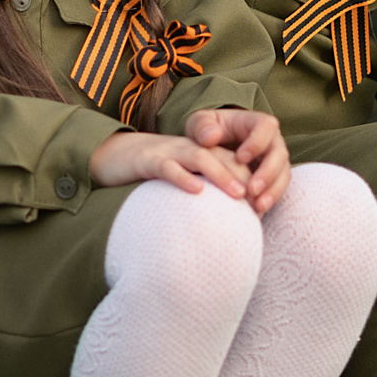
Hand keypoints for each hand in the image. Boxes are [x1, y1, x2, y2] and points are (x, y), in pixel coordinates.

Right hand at [89, 131, 252, 199]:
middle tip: (261, 201)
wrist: (112, 155)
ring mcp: (168, 152)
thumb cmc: (152, 175)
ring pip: (200, 156)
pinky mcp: (147, 160)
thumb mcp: (183, 180)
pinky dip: (183, 177)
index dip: (252, 180)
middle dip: (246, 176)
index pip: (234, 160)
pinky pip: (167, 166)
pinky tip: (196, 191)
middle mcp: (188, 149)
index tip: (263, 207)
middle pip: (224, 156)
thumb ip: (205, 194)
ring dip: (222, 174)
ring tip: (238, 193)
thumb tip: (228, 228)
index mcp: (200, 153)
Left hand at [185, 107, 290, 215]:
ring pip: (283, 173)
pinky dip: (271, 198)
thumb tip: (212, 136)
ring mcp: (274, 159)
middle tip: (250, 189)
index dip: (257, 142)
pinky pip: (279, 186)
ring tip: (257, 205)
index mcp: (255, 122)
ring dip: (272, 189)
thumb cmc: (206, 131)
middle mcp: (270, 140)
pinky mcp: (273, 176)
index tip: (240, 158)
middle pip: (279, 153)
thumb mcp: (199, 124)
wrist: (211, 146)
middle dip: (267, 172)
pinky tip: (258, 210)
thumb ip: (202, 127)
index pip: (266, 126)